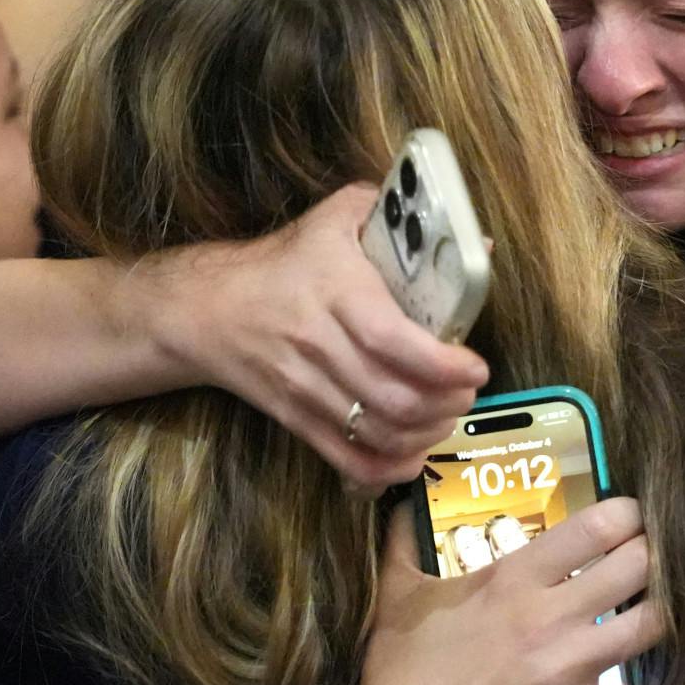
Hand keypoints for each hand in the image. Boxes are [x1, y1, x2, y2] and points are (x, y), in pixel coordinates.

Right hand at [143, 185, 488, 492]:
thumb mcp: (338, 217)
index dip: (442, 363)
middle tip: (467, 390)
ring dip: (427, 433)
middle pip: (393, 397)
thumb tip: (478, 242)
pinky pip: (347, 458)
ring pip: (377, 433)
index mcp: (335, 290)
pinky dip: (388, 467)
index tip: (475, 367)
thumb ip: (402, 217)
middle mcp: (317, 344)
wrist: (207, 308)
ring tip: (447, 414)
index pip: (391, 339)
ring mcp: (304, 387)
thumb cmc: (287, 259)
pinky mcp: (295, 419)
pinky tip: (413, 453)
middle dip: (447, 403)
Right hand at [351, 499, 660, 684]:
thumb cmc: (400, 675)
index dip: (630, 514)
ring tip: (671, 609)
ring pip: (653, 628)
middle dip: (659, 555)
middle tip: (661, 559)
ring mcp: (569, 671)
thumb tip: (396, 499)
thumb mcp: (397, 597)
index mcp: (515, 579)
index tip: (635, 517)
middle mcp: (551, 617)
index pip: (598, 526)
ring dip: (670, 614)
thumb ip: (403, 541)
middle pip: (639, 567)